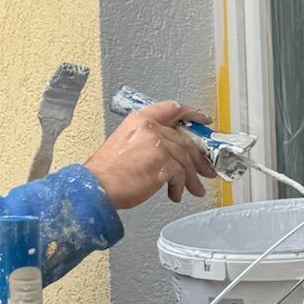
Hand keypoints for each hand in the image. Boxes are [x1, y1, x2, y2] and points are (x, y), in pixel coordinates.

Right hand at [86, 100, 214, 209]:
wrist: (98, 186)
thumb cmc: (106, 172)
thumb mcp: (124, 144)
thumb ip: (147, 141)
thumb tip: (169, 153)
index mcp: (139, 120)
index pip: (172, 109)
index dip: (191, 114)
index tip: (203, 120)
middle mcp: (150, 128)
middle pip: (184, 140)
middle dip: (198, 158)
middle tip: (205, 169)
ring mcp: (158, 145)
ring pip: (185, 160)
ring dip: (191, 178)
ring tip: (194, 189)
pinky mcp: (164, 164)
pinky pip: (180, 175)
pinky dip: (179, 187)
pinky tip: (174, 194)